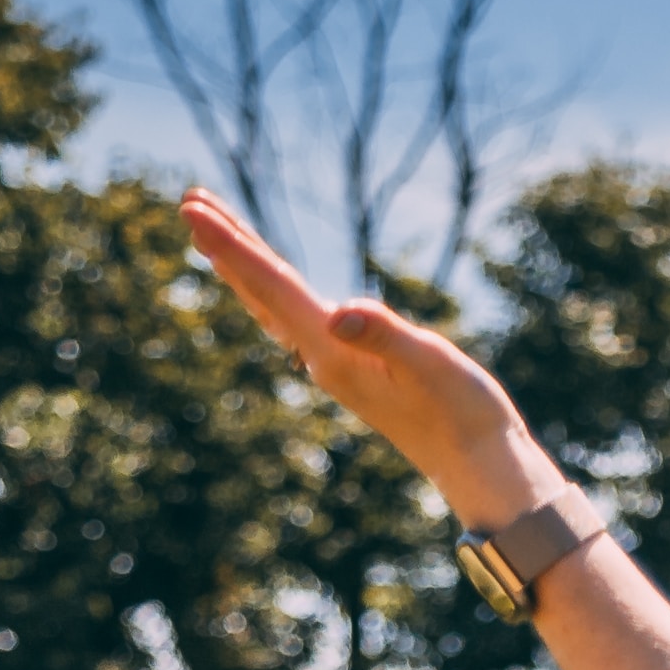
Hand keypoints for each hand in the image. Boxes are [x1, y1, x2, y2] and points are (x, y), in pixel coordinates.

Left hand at [183, 189, 554, 519]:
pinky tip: (270, 290)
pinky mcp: (352, 371)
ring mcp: (335, 368)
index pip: (272, 286)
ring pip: (273, 308)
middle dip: (226, 248)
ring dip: (244, 270)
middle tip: (190, 202)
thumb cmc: (464, 414)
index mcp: (334, 351)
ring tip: (216, 236)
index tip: (193, 210)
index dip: (231, 246)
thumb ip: (384, 335)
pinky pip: (295, 322)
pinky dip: (273, 295)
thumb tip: (337, 315)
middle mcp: (323, 360)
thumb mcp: (430, 363)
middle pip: (262, 293)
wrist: (480, 467)